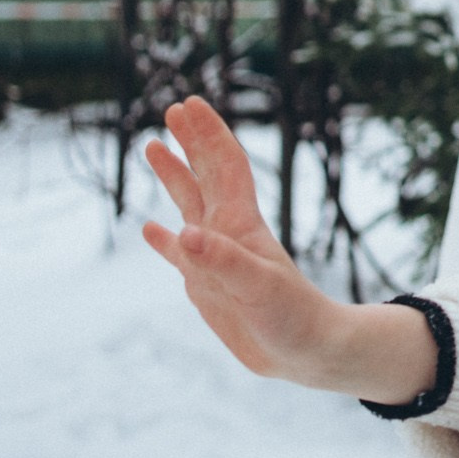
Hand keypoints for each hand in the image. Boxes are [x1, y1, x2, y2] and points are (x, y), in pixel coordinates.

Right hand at [141, 97, 436, 404]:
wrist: (307, 353)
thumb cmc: (293, 318)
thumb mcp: (258, 287)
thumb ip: (220, 261)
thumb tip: (181, 233)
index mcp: (241, 225)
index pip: (224, 166)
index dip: (208, 134)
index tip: (188, 104)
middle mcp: (228, 233)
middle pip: (207, 175)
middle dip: (191, 142)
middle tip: (171, 108)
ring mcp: (217, 257)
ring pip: (191, 205)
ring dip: (175, 176)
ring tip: (153, 147)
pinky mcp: (208, 285)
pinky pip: (180, 254)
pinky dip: (164, 240)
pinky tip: (150, 230)